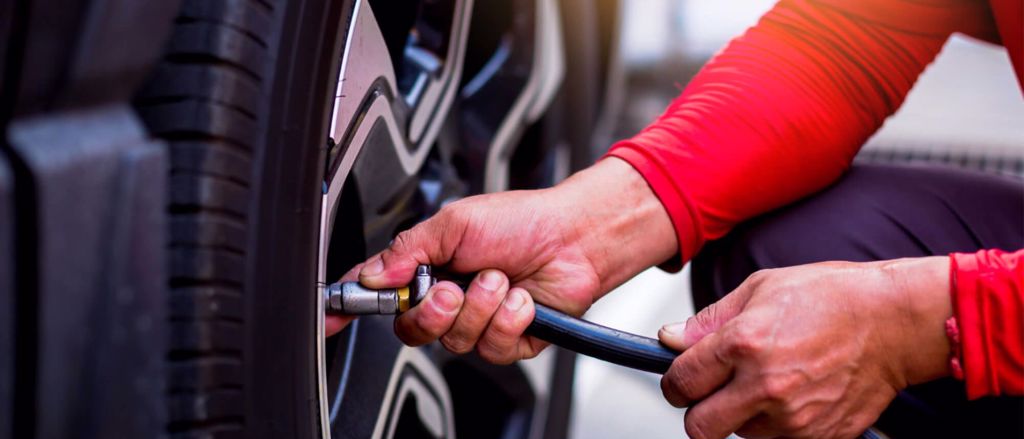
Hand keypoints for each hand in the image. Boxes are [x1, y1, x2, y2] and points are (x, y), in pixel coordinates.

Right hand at [326, 158, 676, 363]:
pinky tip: (521, 298)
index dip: (351, 306)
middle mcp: (449, 297)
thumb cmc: (522, 220)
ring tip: (501, 279)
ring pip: (455, 340)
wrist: (575, 236)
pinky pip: (493, 346)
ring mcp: (479, 320)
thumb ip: (409, 250)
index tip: (331, 314)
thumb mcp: (456, 223)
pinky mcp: (508, 339)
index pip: (380, 293)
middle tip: (453, 287)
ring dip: (481, 306)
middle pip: (413, 329)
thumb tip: (375, 274)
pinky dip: (509, 317)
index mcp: (428, 268)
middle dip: (433, 309)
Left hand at [658, 257, 952, 438]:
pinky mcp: (818, 436)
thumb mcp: (760, 288)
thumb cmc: (832, 297)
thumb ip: (708, 320)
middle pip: (699, 427)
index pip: (680, 382)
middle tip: (711, 392)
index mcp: (744, 343)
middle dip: (698, 410)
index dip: (675, 381)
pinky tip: (791, 394)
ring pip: (737, 435)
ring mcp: (793, 417)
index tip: (681, 378)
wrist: (895, 322)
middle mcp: (765, 385)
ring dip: (739, 416)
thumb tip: (670, 338)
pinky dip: (773, 424)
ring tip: (766, 382)